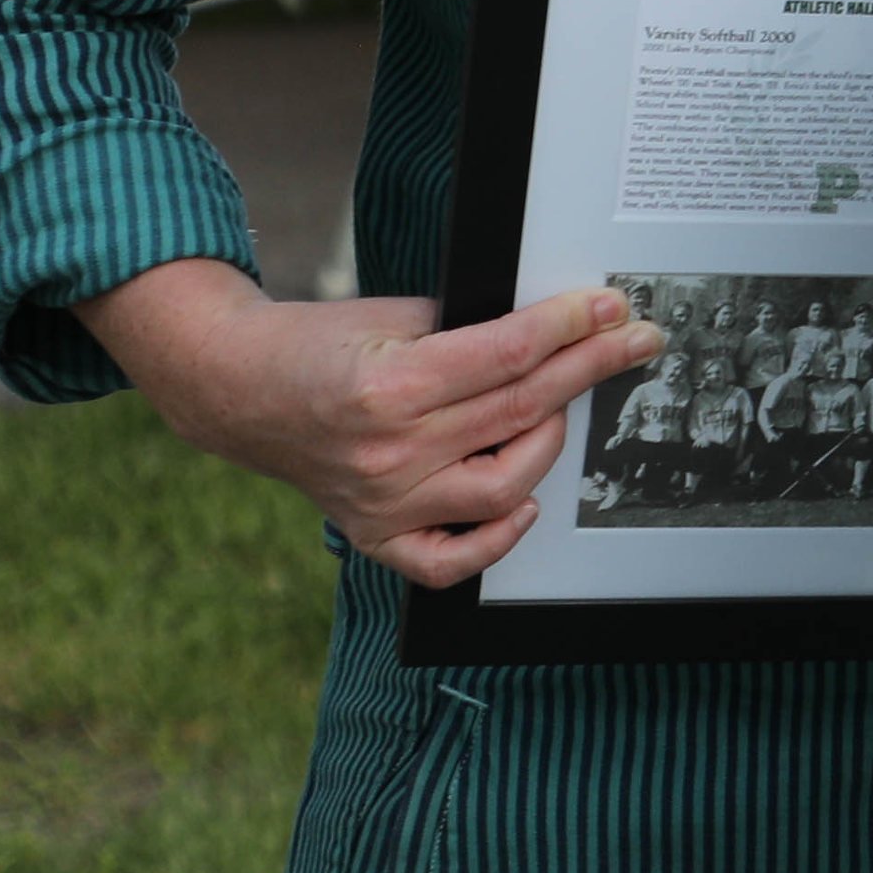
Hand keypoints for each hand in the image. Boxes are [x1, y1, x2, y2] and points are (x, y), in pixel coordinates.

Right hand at [87, 258, 663, 585]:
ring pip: (504, 486)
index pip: (511, 356)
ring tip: (560, 409)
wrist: (241, 389)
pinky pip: (450, 563)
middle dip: (588, 367)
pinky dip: (497, 540)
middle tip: (632, 341)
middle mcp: (389, 452)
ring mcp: (383, 502)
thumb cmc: (320, 344)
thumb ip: (472, 328)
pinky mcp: (375, 534)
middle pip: (520, 411)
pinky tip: (521, 502)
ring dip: (549, 444)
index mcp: (391, 387)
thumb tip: (562, 328)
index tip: (615, 309)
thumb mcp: (395, 316)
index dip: (573, 327)